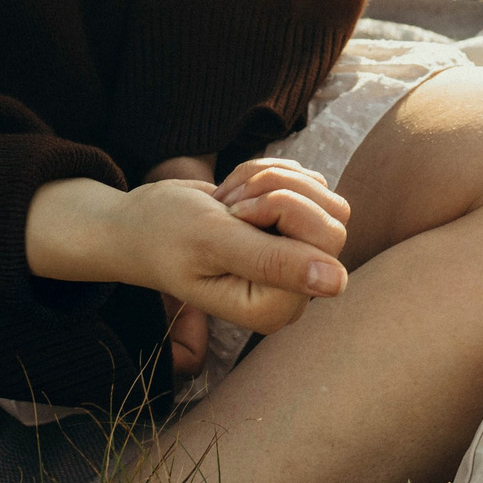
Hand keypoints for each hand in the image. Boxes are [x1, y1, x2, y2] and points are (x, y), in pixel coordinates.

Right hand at [142, 154, 353, 376]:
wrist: (143, 224)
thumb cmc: (167, 235)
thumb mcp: (214, 243)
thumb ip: (273, 262)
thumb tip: (338, 283)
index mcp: (274, 308)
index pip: (326, 244)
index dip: (280, 210)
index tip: (233, 215)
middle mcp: (294, 291)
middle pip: (334, 219)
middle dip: (278, 192)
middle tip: (231, 205)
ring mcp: (297, 261)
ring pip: (324, 196)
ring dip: (272, 181)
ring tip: (228, 203)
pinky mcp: (296, 231)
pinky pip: (311, 183)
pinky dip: (270, 174)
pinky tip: (235, 195)